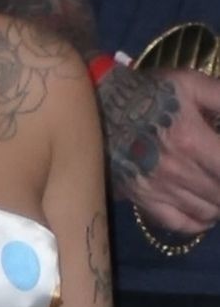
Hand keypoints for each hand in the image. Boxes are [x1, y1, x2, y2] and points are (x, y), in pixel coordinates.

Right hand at [102, 65, 219, 235]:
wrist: (98, 106)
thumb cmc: (148, 93)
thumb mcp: (190, 83)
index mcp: (192, 140)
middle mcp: (177, 171)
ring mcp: (159, 189)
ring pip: (206, 210)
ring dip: (218, 203)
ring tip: (217, 190)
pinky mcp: (143, 199)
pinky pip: (178, 223)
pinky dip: (198, 222)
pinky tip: (206, 213)